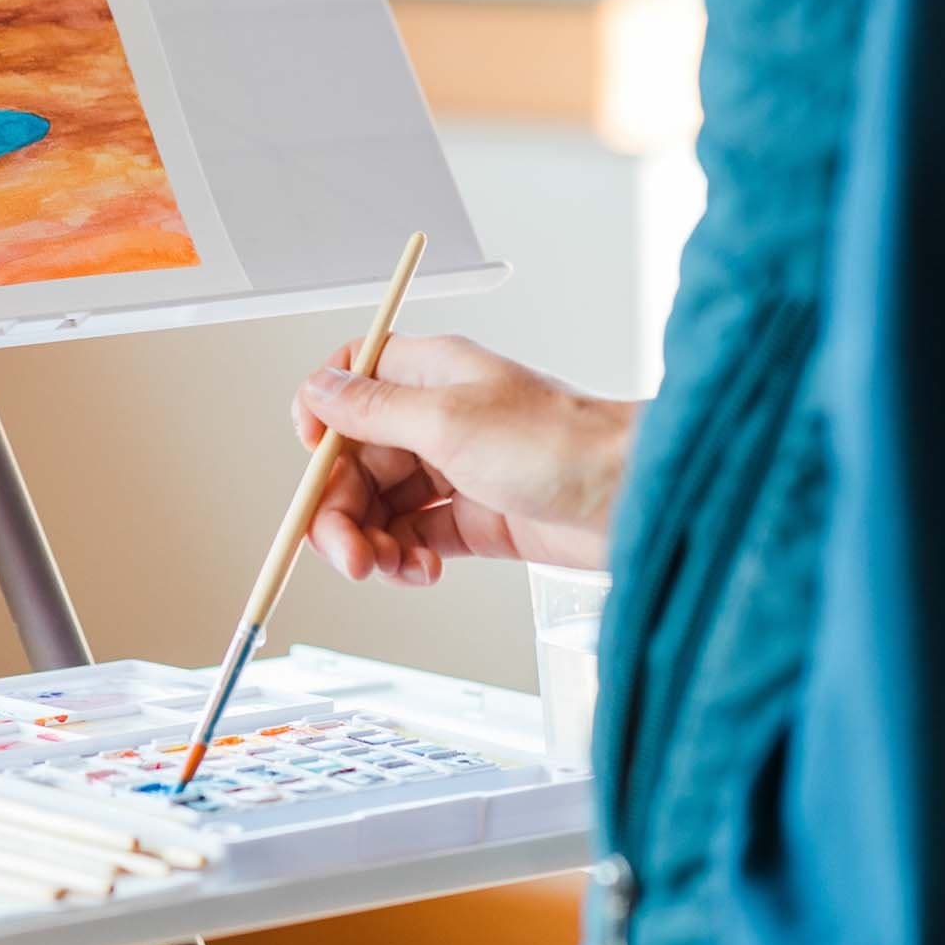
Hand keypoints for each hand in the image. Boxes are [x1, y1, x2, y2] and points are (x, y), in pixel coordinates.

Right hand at [290, 334, 635, 584]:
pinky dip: (406, 558)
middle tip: (347, 554)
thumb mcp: (449, 421)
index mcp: (430, 375)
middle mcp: (438, 419)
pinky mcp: (476, 518)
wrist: (633, 497)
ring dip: (371, 541)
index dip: (322, 418)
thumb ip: (374, 410)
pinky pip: (416, 538)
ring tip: (388, 567)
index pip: (352, 382)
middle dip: (340, 507)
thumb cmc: (561, 443)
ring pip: (382, 505)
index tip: (311, 456)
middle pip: (356, 459)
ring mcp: (457, 469)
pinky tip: (420, 570)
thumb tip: (319, 392)